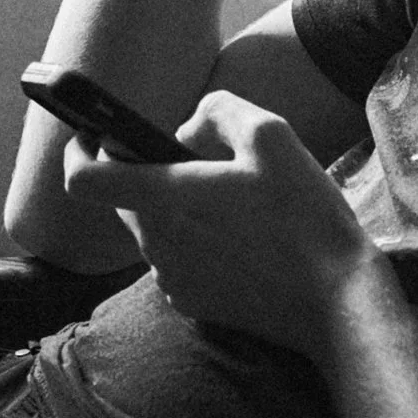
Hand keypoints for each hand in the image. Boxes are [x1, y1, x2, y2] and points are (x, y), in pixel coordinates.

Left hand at [62, 90, 382, 361]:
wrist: (336, 302)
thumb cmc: (304, 216)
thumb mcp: (271, 136)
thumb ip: (216, 113)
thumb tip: (184, 130)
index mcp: (165, 199)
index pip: (85, 178)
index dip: (80, 150)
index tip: (94, 135)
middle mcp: (156, 243)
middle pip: (124, 200)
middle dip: (147, 175)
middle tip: (205, 165)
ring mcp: (171, 279)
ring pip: (153, 229)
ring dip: (176, 210)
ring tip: (236, 204)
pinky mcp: (192, 304)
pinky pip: (176, 261)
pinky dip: (194, 243)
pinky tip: (243, 241)